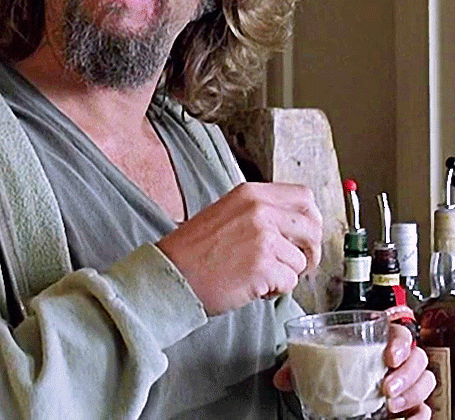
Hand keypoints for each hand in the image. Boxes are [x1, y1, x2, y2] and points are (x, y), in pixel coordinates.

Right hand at [157, 182, 322, 314]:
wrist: (170, 274)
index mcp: (251, 193)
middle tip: (296, 264)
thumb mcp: (227, 212)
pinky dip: (275, 290)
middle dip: (310, 250)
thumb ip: (261, 211)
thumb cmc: (195, 250)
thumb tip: (294, 224)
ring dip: (286, 274)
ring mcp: (263, 237)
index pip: (304, 197)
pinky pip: (289, 282)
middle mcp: (260, 209)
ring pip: (301, 260)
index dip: (309, 219)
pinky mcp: (263, 265)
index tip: (303, 236)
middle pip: (313, 226)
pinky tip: (253, 287)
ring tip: (258, 276)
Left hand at [273, 323, 435, 419]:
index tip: (389, 356)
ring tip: (390, 404)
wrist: (343, 391)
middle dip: (406, 374)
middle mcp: (397, 360)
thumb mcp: (322, 362)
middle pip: (418, 359)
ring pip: (425, 381)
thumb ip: (302, 365)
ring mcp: (404, 381)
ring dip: (412, 393)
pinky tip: (407, 417)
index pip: (400, 334)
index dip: (400, 343)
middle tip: (386, 388)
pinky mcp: (408, 403)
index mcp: (378, 341)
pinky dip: (420, 412)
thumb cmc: (339, 366)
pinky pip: (425, 406)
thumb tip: (280, 378)